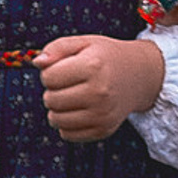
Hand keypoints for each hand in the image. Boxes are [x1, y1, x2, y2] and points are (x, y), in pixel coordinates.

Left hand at [36, 33, 165, 141]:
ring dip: (57, 109)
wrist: (140, 76)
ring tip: (71, 98)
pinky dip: (66, 124)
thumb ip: (57, 47)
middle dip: (53, 91)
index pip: (48, 77)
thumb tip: (37, 63)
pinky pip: (67, 134)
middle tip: (69, 84)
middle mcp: (100, 92)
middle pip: (50, 100)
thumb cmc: (106, 58)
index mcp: (93, 66)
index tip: (64, 69)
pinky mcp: (104, 130)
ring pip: (55, 120)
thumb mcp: (84, 43)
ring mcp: (102, 114)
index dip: (50, 72)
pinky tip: (79, 111)